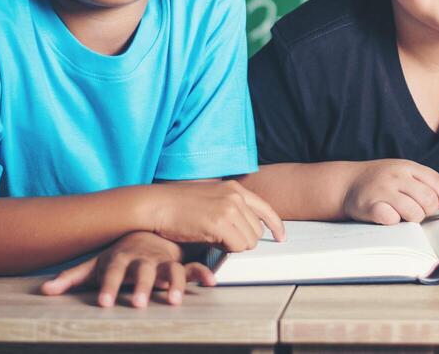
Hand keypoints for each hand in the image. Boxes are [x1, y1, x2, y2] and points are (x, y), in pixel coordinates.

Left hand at [40, 231, 215, 306]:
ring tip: (175, 301)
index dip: (109, 286)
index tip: (104, 304)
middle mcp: (144, 258)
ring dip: (174, 284)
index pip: (113, 272)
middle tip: (138, 304)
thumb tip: (44, 290)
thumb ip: (72, 277)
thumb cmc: (119, 253)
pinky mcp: (181, 263)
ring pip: (171, 270)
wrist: (148, 228)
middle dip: (142, 287)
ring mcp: (164, 260)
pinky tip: (211, 283)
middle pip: (143, 272)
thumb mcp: (96, 263)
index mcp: (122, 257)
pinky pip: (195, 267)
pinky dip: (203, 273)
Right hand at [139, 180, 285, 250]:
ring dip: (234, 246)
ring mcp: (228, 209)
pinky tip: (211, 241)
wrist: (157, 205)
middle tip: (223, 240)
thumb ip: (230, 207)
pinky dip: (226, 250)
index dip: (276, 225)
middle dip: (243, 240)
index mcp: (235, 188)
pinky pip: (237, 247)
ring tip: (214, 239)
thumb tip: (246, 228)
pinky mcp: (219, 223)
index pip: (266, 208)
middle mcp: (235, 196)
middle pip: (257, 231)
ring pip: (249, 241)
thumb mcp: (211, 198)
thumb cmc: (179, 205)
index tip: (281, 237)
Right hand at [343, 159, 438, 224]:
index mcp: (408, 166)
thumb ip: (429, 184)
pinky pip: (393, 221)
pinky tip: (388, 216)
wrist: (348, 183)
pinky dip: (394, 223)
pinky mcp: (371, 206)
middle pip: (429, 200)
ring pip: (414, 213)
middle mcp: (396, 176)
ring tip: (402, 214)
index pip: (437, 182)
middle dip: (428, 211)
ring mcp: (383, 190)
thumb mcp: (405, 174)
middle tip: (419, 212)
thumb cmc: (382, 181)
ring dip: (412, 219)